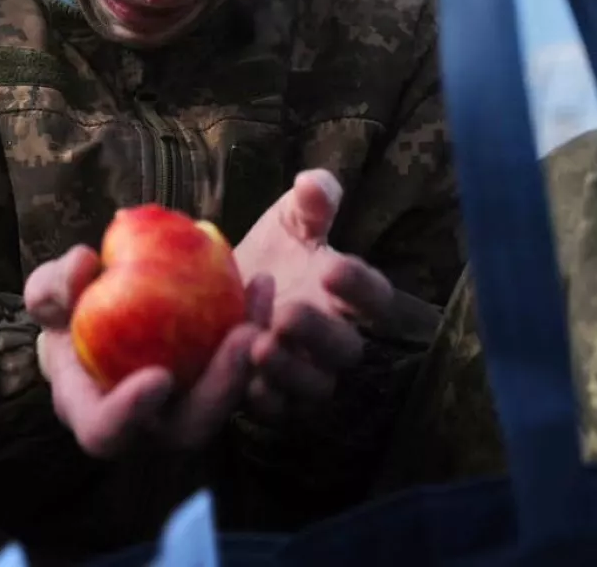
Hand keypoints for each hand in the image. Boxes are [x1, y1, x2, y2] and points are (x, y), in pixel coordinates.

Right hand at [24, 244, 273, 458]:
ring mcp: (187, 408)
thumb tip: (81, 268)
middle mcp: (147, 425)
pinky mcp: (215, 383)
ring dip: (251, 356)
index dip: (130, 412)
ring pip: (227, 400)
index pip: (107, 431)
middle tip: (243, 336)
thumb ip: (54, 286)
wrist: (96, 319)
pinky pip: (242, 368)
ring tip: (261, 301)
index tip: (157, 377)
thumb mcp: (48, 293)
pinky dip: (254, 327)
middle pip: (190, 427)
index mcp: (94, 414)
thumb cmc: (66, 312)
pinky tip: (261, 284)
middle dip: (222, 388)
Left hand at [233, 170, 394, 419]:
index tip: (332, 269)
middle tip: (287, 312)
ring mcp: (307, 374)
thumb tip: (314, 183)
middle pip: (347, 350)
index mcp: (348, 297)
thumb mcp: (286, 222)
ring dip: (290, 370)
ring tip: (259, 345)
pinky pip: (277, 412)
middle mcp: (334, 340)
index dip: (362, 288)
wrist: (220, 295)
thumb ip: (309, 204)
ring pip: (316, 388)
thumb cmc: (269, 255)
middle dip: (319, 333)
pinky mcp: (274, 400)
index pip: (376, 298)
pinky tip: (240, 376)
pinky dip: (261, 398)